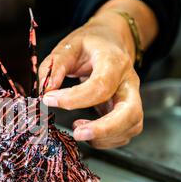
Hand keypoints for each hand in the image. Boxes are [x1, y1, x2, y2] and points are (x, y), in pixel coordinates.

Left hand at [39, 0, 157, 148]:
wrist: (112, 41)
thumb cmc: (90, 44)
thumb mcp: (70, 45)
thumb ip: (56, 65)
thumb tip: (47, 89)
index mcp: (115, 62)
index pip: (101, 86)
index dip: (74, 98)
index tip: (50, 100)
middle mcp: (129, 82)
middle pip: (129, 112)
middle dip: (103, 129)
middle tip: (77, 133)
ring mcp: (133, 98)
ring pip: (130, 126)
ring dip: (104, 137)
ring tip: (78, 130)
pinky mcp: (129, 112)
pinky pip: (124, 133)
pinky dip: (106, 140)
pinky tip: (87, 131)